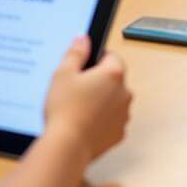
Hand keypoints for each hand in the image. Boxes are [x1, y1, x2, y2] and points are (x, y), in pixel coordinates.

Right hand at [45, 36, 131, 161]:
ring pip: (114, 100)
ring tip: (79, 108)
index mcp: (113, 74)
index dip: (97, 59)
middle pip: (114, 79)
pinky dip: (102, 120)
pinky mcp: (119, 134)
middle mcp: (124, 93)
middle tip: (78, 88)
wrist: (66, 148)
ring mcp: (123, 115)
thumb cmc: (64, 110)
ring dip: (102, 101)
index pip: (112, 56)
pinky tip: (85, 123)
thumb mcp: (63, 73)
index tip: (85, 66)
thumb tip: (84, 39)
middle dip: (99, 81)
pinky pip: (112, 120)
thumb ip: (76, 52)